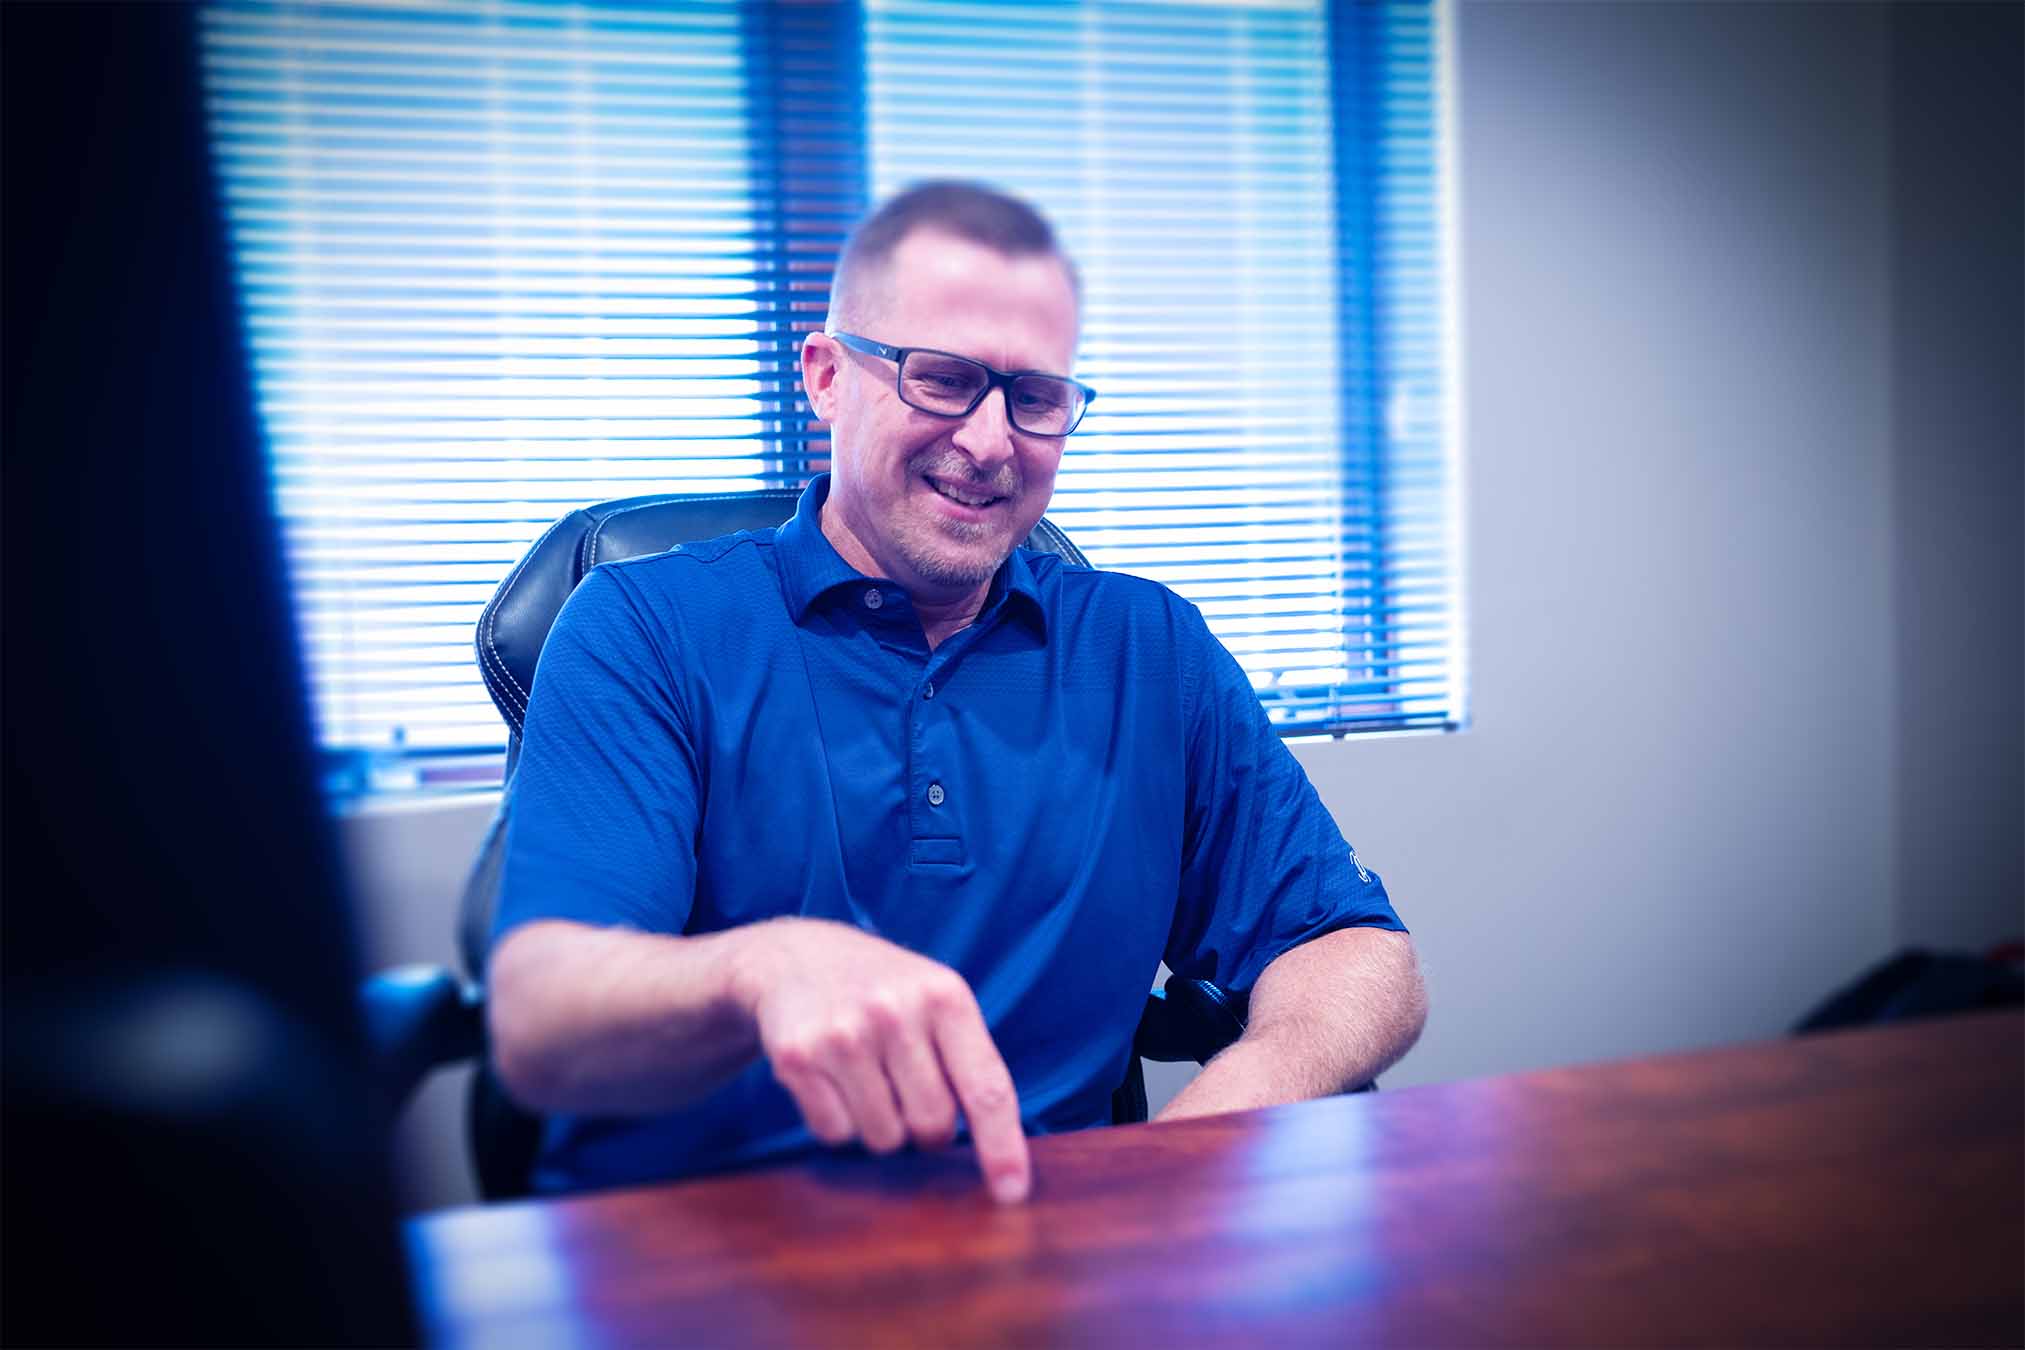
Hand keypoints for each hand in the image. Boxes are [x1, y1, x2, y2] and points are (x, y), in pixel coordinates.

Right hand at [728, 918, 1031, 1202]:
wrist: (795, 956)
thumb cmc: (885, 991)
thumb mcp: (937, 999)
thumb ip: (970, 1063)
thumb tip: (999, 1156)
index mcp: (944, 996)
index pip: (986, 1089)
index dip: (1003, 1147)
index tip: (1012, 1194)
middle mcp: (894, 1012)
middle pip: (932, 1124)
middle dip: (927, 1127)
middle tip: (909, 1090)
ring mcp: (842, 1035)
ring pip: (883, 1138)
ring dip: (881, 1124)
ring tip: (868, 1074)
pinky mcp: (797, 1057)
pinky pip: (835, 1133)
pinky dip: (838, 1119)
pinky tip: (832, 1077)